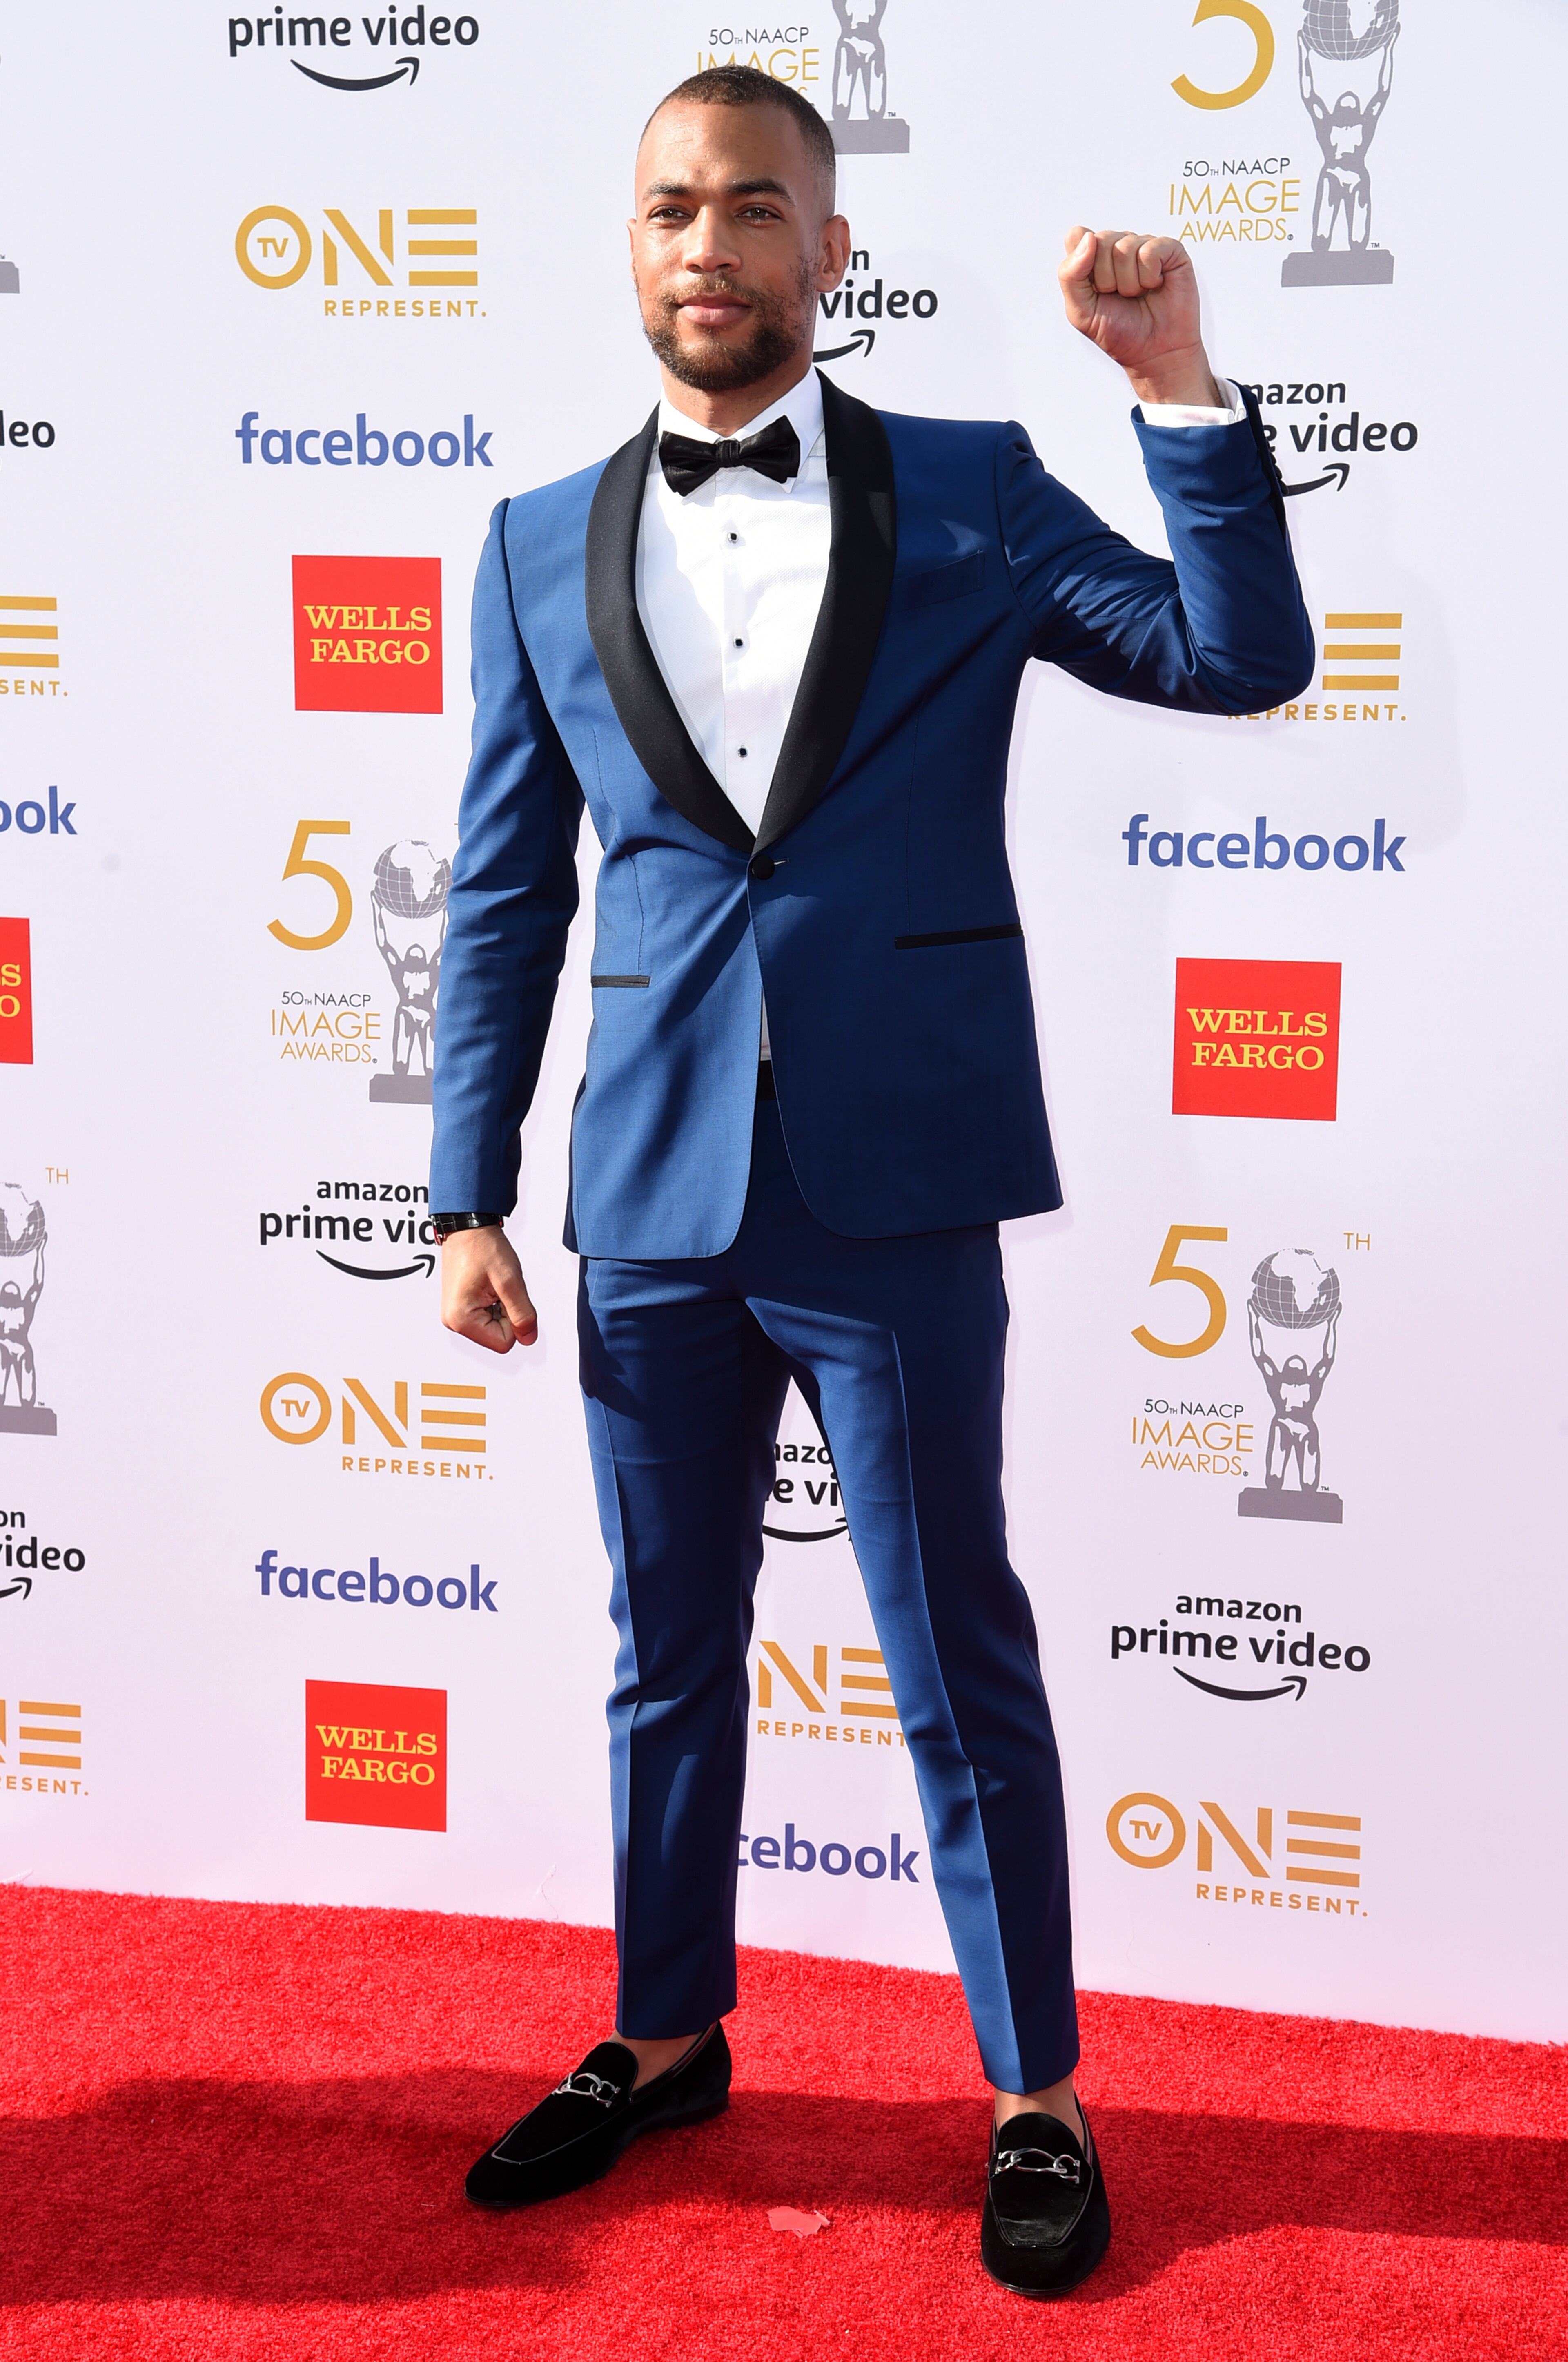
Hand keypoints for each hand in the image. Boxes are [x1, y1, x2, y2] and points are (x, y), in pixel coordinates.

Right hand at [440, 1226, 537, 1353]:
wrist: (468, 1227)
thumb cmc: (482, 1247)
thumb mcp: (510, 1281)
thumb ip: (522, 1314)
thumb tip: (529, 1338)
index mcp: (461, 1319)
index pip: (504, 1342)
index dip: (515, 1320)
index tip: (506, 1295)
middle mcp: (453, 1321)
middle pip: (498, 1336)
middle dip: (507, 1312)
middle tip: (499, 1287)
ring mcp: (455, 1315)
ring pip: (494, 1326)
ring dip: (502, 1306)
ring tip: (493, 1283)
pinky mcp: (460, 1307)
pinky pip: (487, 1316)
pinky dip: (495, 1302)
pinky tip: (489, 1284)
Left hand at [1059, 227, 1220, 409]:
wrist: (1154, 355)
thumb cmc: (1118, 332)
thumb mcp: (1081, 311)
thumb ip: (1070, 275)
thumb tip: (1089, 238)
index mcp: (1094, 257)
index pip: (1077, 235)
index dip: (1081, 262)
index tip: (1094, 290)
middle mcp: (1118, 246)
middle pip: (1100, 240)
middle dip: (1106, 279)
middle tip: (1120, 298)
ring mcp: (1144, 245)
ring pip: (1124, 247)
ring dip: (1129, 283)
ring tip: (1137, 295)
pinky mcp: (1170, 249)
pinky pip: (1150, 251)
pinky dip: (1149, 276)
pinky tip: (1155, 286)